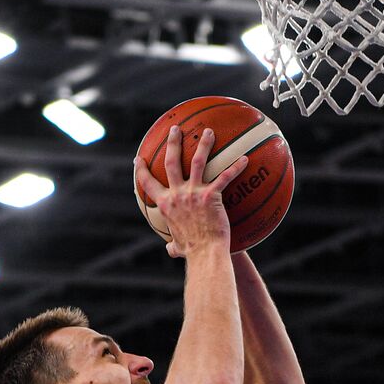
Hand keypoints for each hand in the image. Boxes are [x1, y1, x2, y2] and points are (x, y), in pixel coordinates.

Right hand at [134, 126, 249, 256]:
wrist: (205, 253)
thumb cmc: (192, 252)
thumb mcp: (177, 247)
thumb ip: (173, 245)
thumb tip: (171, 249)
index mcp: (165, 205)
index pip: (148, 184)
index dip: (141, 170)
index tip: (139, 159)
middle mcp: (176, 195)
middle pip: (171, 162)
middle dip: (173, 143)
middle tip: (175, 130)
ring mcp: (193, 193)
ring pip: (198, 162)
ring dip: (203, 145)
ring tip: (208, 131)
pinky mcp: (211, 196)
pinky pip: (225, 177)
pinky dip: (235, 167)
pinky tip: (245, 159)